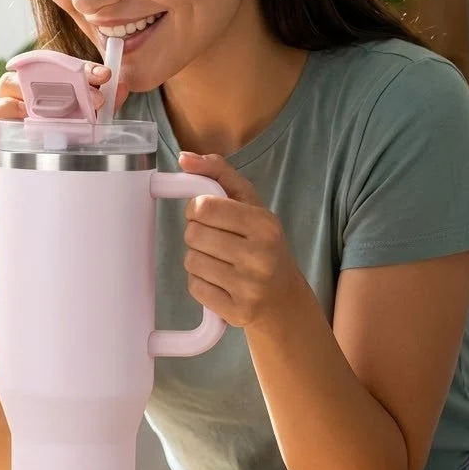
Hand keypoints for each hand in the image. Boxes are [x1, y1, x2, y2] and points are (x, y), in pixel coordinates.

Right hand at [0, 61, 128, 183]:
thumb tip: (122, 86)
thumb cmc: (60, 158)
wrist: (38, 195)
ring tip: (60, 104)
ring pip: (8, 83)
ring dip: (32, 87)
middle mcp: (24, 96)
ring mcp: (5, 113)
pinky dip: (4, 107)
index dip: (82, 67)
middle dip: (62, 76)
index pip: (60, 67)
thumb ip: (104, 109)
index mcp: (46, 90)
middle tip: (91, 95)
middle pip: (33, 70)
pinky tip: (23, 113)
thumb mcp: (88, 131)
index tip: (105, 75)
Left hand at [178, 151, 297, 329]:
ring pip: (191, 261)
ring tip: (220, 262)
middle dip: (197, 234)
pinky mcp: (237, 312)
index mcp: (264, 224)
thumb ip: (219, 172)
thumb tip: (184, 158)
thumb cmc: (262, 242)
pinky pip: (194, 287)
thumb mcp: (250, 203)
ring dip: (198, 259)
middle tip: (216, 240)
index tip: (206, 214)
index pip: (203, 207)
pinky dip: (200, 283)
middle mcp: (260, 256)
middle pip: (193, 235)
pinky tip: (220, 281)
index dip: (196, 209)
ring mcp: (249, 287)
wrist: (284, 299)